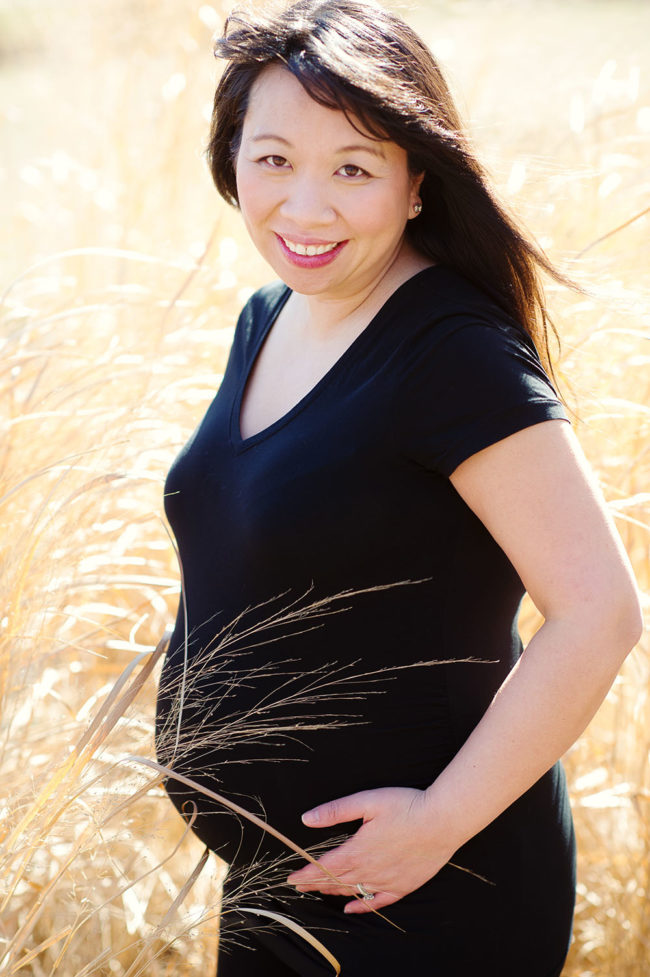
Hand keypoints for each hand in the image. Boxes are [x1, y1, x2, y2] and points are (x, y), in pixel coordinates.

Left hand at [286, 786, 454, 912]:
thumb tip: (307, 819)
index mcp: (358, 849)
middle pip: (336, 881)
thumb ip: (336, 811)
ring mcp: (387, 881)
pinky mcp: (403, 886)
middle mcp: (369, 870)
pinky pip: (378, 902)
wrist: (442, 820)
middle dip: (315, 883)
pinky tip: (351, 907)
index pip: (324, 867)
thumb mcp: (367, 801)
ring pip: (354, 891)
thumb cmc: (406, 806)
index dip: (306, 874)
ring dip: (334, 892)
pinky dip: (362, 906)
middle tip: (299, 886)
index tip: (291, 878)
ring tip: (320, 891)